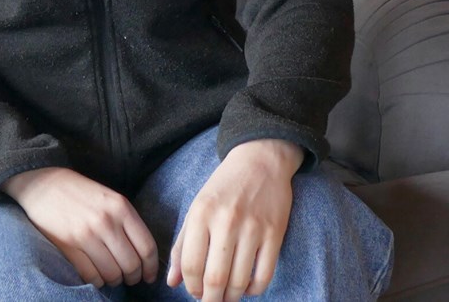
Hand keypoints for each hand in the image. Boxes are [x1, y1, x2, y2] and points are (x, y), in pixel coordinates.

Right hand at [1, 166, 158, 287]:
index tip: (149, 275)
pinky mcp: (68, 247)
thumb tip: (143, 253)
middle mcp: (106, 222)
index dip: (151, 267)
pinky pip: (91, 276)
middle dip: (134, 277)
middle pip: (131, 264)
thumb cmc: (79, 192)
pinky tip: (97, 276)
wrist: (42, 185)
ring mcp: (86, 235)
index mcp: (121, 207)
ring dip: (115, 280)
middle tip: (130, 278)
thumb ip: (127, 221)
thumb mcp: (109, 198)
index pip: (147, 247)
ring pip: (112, 273)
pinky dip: (97, 281)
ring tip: (113, 276)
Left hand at [168, 139, 302, 301]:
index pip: (191, 265)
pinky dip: (254, 290)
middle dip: (211, 300)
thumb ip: (182, 245)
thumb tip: (172, 282)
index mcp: (201, 214)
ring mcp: (253, 228)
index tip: (195, 292)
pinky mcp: (275, 233)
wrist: (260, 160)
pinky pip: (264, 275)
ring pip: (239, 281)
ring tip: (228, 297)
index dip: (191, 287)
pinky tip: (248, 288)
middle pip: (214, 278)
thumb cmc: (224, 187)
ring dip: (231, 297)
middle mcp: (226, 221)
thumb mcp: (197, 208)